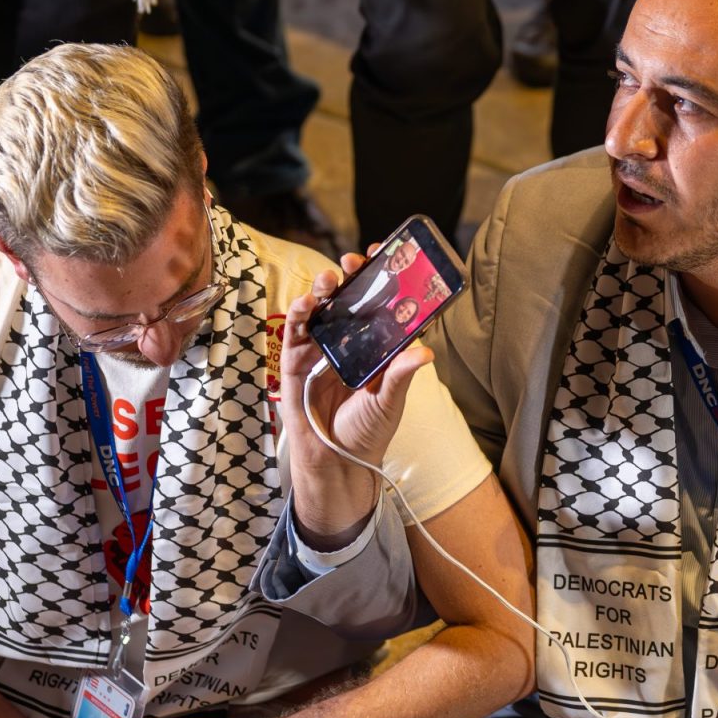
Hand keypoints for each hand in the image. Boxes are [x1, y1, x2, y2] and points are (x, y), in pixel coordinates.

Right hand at [279, 251, 428, 546]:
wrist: (338, 462)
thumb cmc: (368, 432)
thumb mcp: (389, 402)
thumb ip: (400, 375)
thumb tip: (423, 351)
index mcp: (373, 346)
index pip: (377, 304)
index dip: (379, 280)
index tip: (385, 255)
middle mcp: (346, 342)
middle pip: (347, 300)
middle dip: (350, 277)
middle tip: (355, 261)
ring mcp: (319, 350)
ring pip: (321, 310)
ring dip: (324, 290)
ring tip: (331, 279)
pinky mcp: (295, 362)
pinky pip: (294, 333)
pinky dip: (299, 314)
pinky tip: (307, 304)